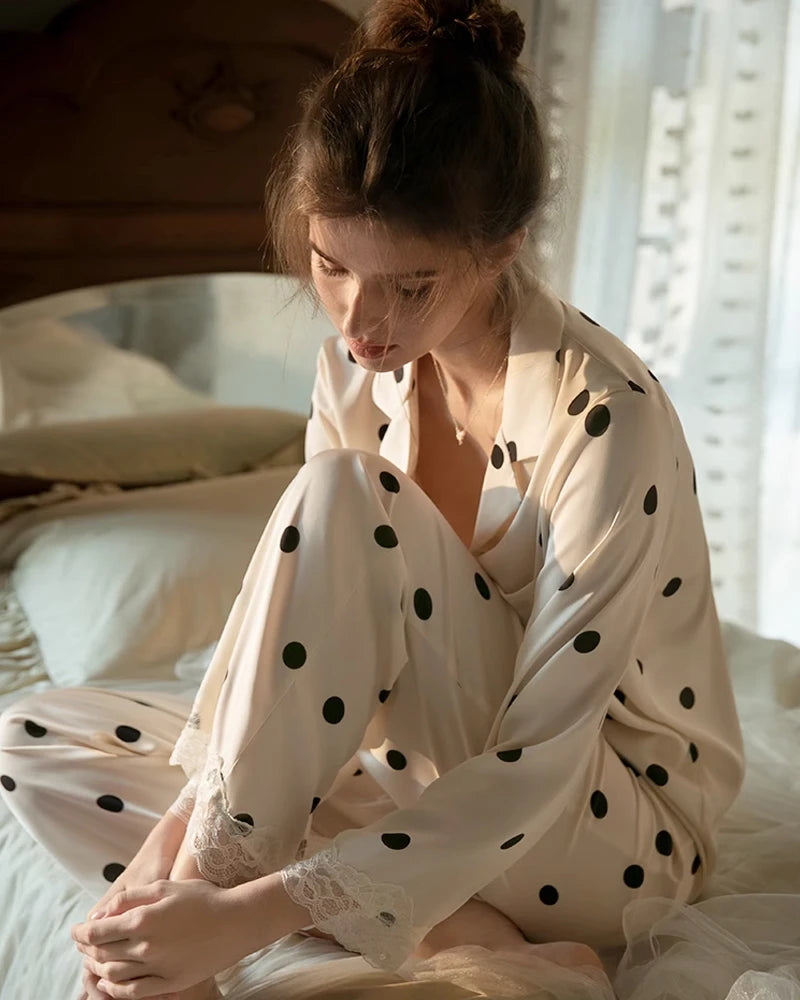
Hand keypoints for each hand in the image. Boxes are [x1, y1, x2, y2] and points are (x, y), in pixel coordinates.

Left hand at [71, 879, 246, 998]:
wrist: (237, 921)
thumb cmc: (203, 898)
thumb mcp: (165, 886)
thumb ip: (130, 898)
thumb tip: (100, 914)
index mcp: (143, 919)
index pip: (98, 932)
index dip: (81, 933)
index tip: (76, 930)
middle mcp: (146, 946)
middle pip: (103, 954)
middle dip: (87, 949)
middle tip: (83, 944)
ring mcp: (158, 968)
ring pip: (114, 975)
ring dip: (98, 969)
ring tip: (94, 961)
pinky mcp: (170, 983)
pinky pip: (133, 992)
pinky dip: (116, 990)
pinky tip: (110, 983)